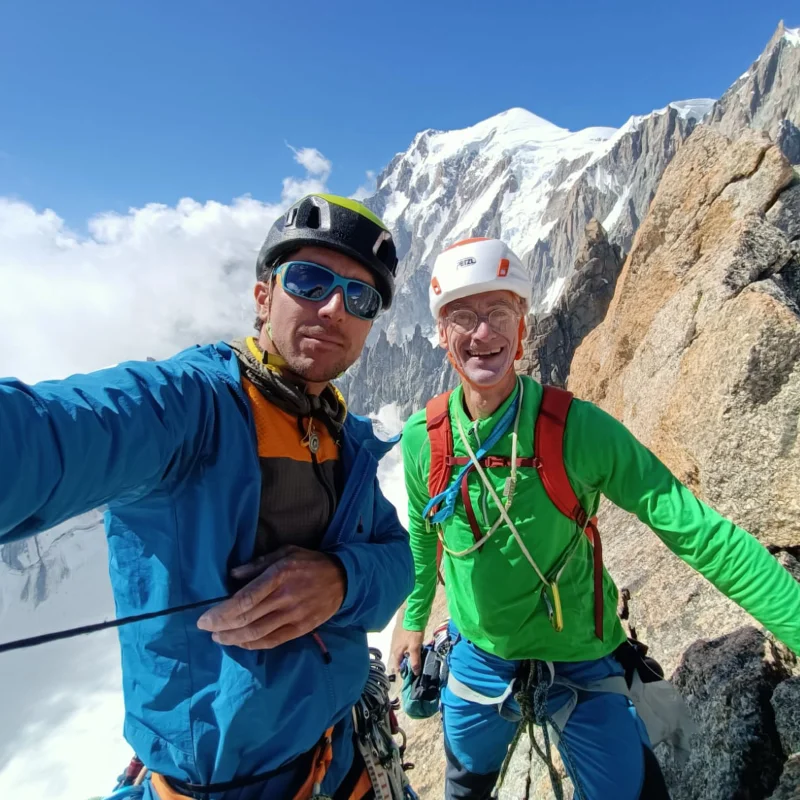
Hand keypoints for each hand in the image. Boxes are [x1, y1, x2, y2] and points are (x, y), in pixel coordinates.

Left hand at [197, 545, 345, 649]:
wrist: (343, 579)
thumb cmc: (310, 562)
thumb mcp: (285, 552)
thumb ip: (258, 563)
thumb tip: (232, 575)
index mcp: (280, 575)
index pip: (245, 599)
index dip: (222, 612)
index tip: (205, 618)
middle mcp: (286, 597)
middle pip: (247, 618)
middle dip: (222, 626)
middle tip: (206, 628)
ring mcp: (294, 615)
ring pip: (257, 633)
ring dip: (233, 638)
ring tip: (218, 638)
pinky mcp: (301, 628)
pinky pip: (273, 641)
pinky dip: (253, 645)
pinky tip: (240, 643)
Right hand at [390, 623, 424, 675]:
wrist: (412, 616)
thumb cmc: (413, 633)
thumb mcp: (415, 647)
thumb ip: (415, 660)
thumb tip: (415, 673)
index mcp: (396, 652)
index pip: (397, 666)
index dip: (403, 672)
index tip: (410, 675)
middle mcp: (393, 647)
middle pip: (397, 659)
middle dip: (404, 664)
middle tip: (412, 667)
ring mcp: (395, 640)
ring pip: (399, 652)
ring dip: (404, 656)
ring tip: (412, 659)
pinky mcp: (398, 634)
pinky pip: (400, 646)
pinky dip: (404, 649)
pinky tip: (410, 648)